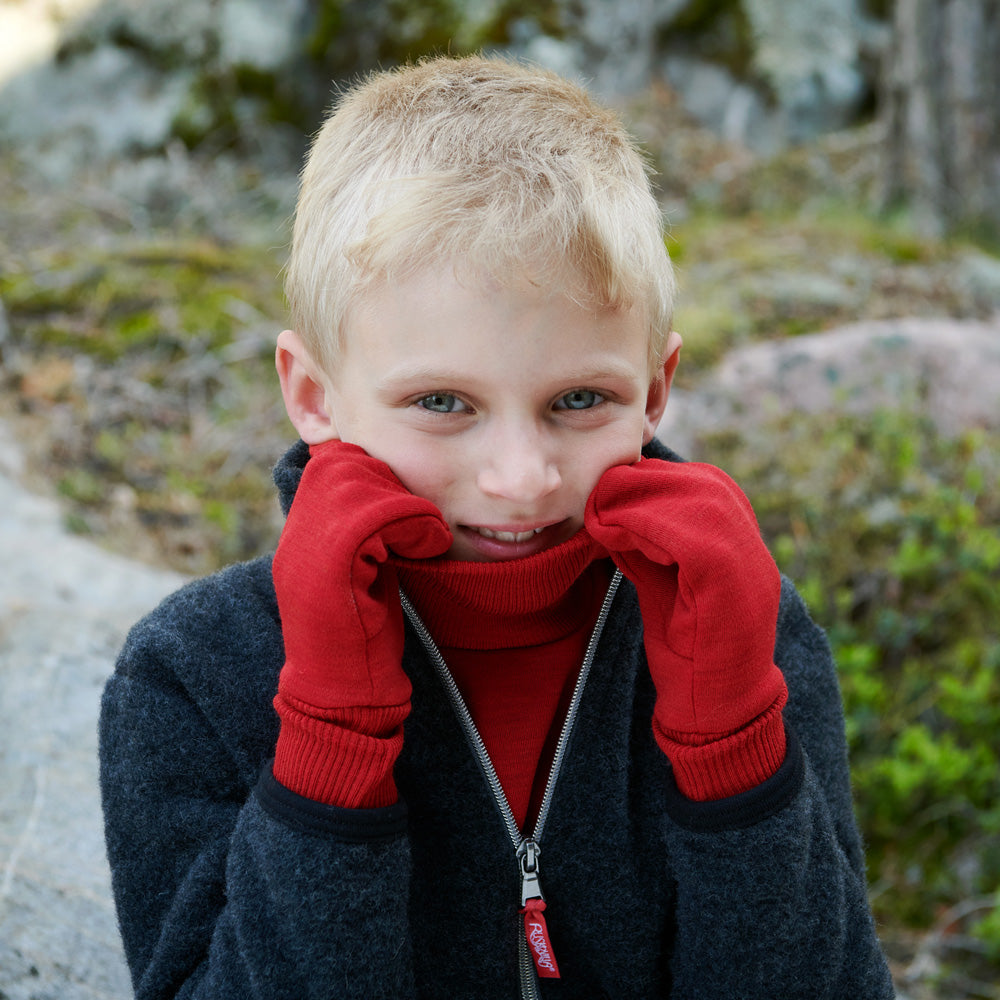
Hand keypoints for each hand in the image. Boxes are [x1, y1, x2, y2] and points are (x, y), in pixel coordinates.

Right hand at [274, 440, 452, 712]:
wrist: (344, 696)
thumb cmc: (365, 638)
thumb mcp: (361, 570)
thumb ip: (365, 528)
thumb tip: (392, 484)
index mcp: (302, 533)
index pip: (332, 463)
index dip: (374, 476)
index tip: (404, 513)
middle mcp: (296, 534)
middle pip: (343, 463)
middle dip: (389, 485)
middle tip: (414, 523)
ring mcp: (307, 548)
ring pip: (362, 482)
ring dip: (406, 505)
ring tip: (423, 537)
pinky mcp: (331, 565)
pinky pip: (378, 514)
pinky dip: (414, 524)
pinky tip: (427, 548)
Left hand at [585, 459, 786, 796]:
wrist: (714, 716)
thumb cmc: (685, 654)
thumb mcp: (664, 586)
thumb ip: (650, 547)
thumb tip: (615, 507)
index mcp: (742, 546)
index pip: (704, 485)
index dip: (652, 482)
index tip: (608, 496)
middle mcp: (753, 549)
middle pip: (701, 484)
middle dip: (641, 485)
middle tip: (597, 500)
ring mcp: (749, 566)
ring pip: (696, 501)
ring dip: (637, 501)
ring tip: (599, 517)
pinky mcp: (731, 586)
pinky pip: (689, 534)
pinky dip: (643, 525)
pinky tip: (611, 536)